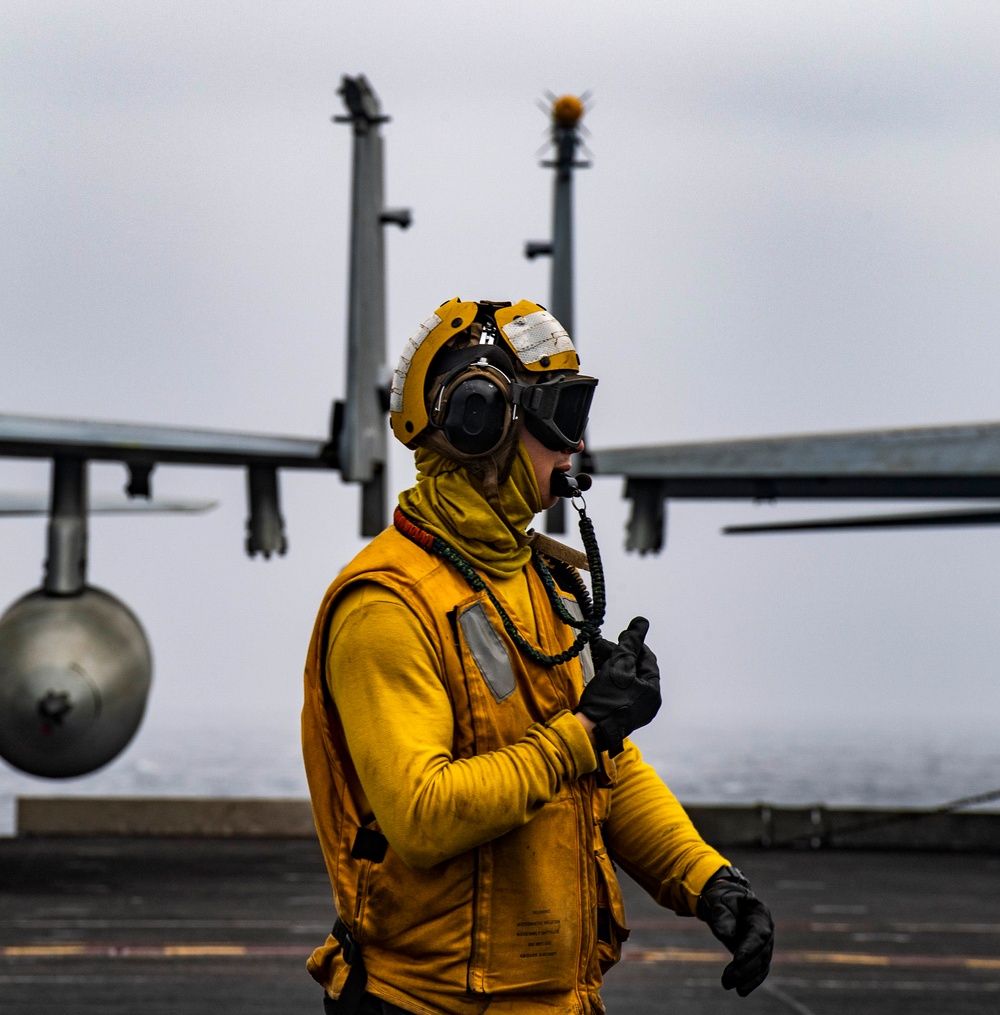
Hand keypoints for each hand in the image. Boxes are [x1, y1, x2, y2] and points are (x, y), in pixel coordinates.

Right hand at [575, 617, 659, 755]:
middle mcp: (648, 702)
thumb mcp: (618, 666)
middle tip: (605, 645)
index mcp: (653, 691)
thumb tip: (642, 622)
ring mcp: (636, 710)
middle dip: (621, 654)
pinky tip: (600, 671)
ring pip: (627, 680)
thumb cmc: (606, 699)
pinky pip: (621, 690)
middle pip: (637, 669)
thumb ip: (630, 643)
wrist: (589, 732)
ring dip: (614, 665)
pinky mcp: (622, 715)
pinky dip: (612, 679)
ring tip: (600, 655)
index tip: (621, 635)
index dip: (634, 644)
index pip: (647, 659)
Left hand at [697, 866, 773, 996]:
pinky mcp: (758, 954)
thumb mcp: (718, 902)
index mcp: (759, 913)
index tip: (737, 959)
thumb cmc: (722, 900)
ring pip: (761, 965)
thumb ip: (722, 915)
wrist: (724, 903)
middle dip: (746, 968)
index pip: (759, 934)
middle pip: (761, 953)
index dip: (750, 948)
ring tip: (727, 984)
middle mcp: (766, 929)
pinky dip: (751, 981)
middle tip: (727, 978)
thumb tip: (726, 934)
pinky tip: (741, 991)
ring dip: (746, 977)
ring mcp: (764, 943)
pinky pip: (758, 970)